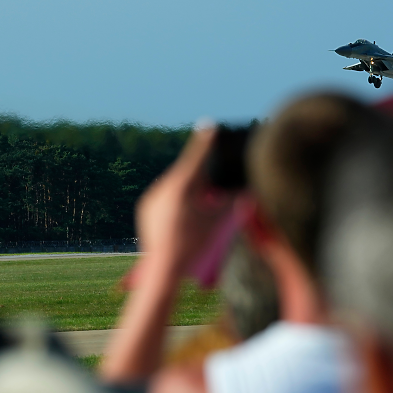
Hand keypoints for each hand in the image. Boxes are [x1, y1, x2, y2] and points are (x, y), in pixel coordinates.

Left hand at [134, 126, 234, 282]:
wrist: (163, 268)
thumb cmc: (193, 244)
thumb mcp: (217, 222)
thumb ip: (231, 203)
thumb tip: (247, 192)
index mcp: (182, 186)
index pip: (198, 158)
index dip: (206, 141)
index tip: (210, 124)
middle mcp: (163, 187)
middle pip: (187, 174)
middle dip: (201, 179)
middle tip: (211, 190)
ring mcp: (152, 197)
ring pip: (174, 186)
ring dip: (188, 192)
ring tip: (197, 210)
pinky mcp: (146, 208)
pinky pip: (163, 196)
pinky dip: (176, 201)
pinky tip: (183, 217)